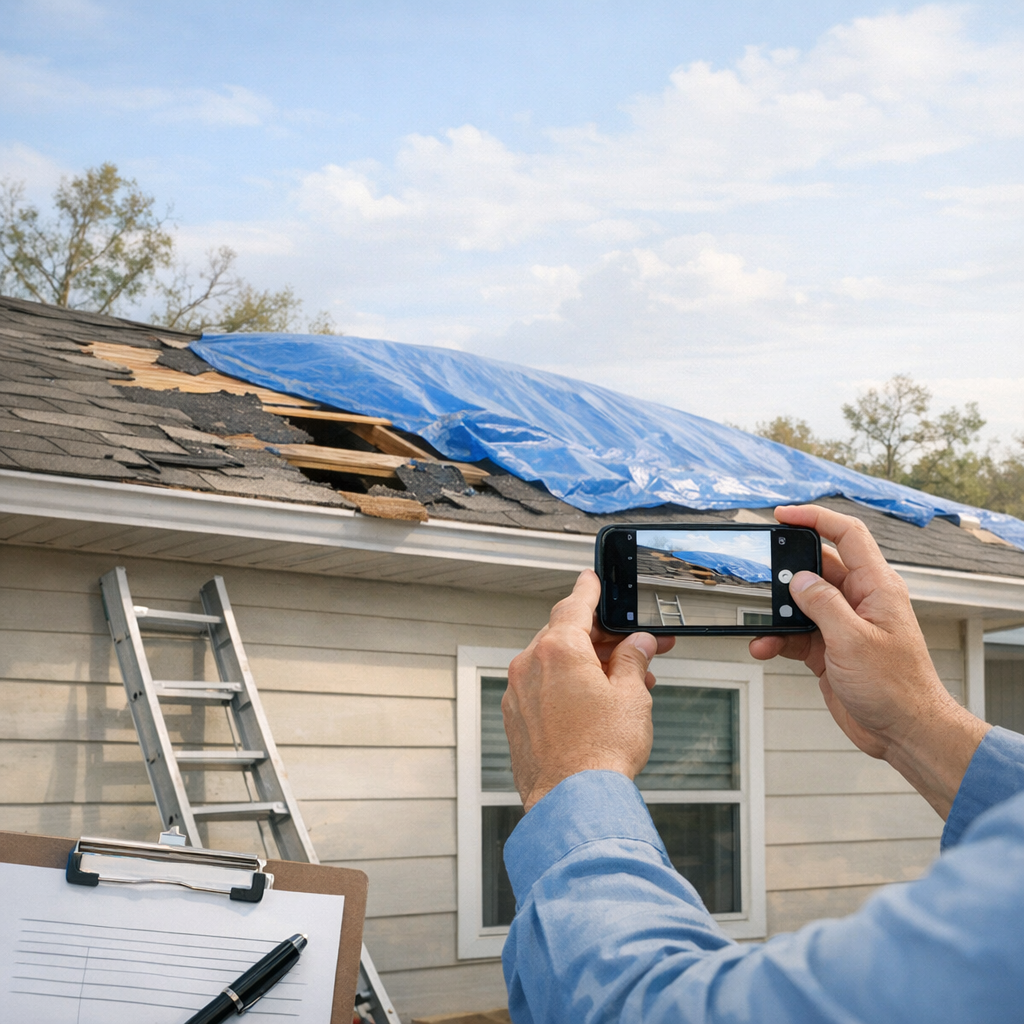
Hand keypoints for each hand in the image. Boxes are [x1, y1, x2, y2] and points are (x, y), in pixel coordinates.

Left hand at [503, 570, 675, 810]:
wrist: (573, 805)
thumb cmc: (601, 754)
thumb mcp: (632, 696)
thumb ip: (634, 661)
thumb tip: (638, 645)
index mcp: (557, 650)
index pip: (574, 605)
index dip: (588, 589)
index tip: (591, 578)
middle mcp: (529, 666)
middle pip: (567, 636)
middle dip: (604, 640)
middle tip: (637, 646)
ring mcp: (518, 694)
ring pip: (556, 665)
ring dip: (589, 666)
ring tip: (628, 684)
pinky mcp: (515, 720)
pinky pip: (543, 690)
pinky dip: (568, 687)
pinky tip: (597, 704)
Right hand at [750, 504, 989, 818]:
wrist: (904, 732)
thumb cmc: (897, 688)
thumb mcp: (853, 641)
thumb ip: (823, 604)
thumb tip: (799, 580)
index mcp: (876, 587)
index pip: (847, 536)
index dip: (816, 518)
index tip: (784, 515)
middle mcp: (861, 600)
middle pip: (818, 568)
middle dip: (788, 572)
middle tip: (765, 579)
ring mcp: (844, 625)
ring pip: (802, 603)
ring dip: (779, 614)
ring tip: (764, 626)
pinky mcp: (829, 649)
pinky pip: (796, 633)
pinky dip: (778, 638)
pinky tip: (765, 647)